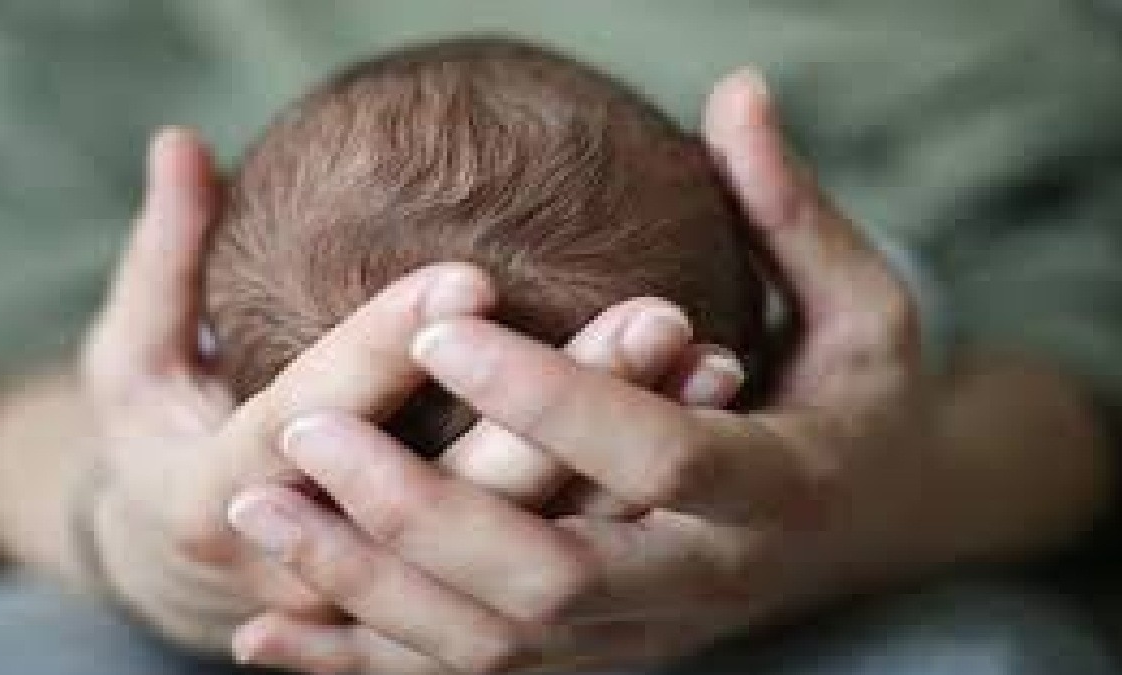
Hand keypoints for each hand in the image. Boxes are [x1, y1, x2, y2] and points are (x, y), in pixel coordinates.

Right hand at [81, 128, 736, 651]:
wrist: (181, 558)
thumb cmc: (153, 438)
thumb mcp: (129, 357)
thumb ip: (165, 255)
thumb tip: (182, 141)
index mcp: (212, 494)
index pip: (310, 422)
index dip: (380, 354)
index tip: (468, 277)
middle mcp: (310, 566)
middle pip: (449, 502)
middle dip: (550, 409)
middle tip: (649, 313)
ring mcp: (388, 597)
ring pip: (519, 558)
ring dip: (617, 463)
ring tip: (704, 358)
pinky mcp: (445, 606)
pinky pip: (550, 577)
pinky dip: (622, 505)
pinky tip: (699, 416)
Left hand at [226, 69, 933, 672]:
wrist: (866, 531)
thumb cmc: (858, 402)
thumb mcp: (859, 309)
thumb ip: (791, 214)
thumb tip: (738, 95)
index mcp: (776, 488)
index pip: (658, 460)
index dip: (553, 401)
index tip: (441, 326)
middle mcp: (702, 584)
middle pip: (553, 580)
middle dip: (423, 513)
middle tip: (305, 432)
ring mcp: (642, 638)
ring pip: (496, 647)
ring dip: (370, 588)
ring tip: (260, 508)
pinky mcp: (595, 656)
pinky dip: (364, 663)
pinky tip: (267, 636)